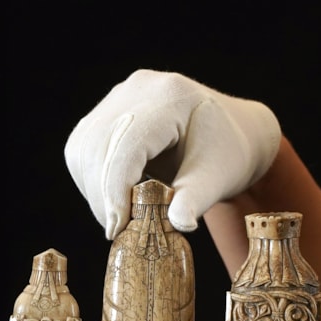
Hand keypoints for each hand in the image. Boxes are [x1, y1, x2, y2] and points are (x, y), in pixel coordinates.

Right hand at [64, 69, 281, 238]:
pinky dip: (95, 180)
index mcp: (172, 97)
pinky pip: (85, 148)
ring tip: (122, 218)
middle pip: (99, 145)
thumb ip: (196, 199)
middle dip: (103, 195)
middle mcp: (139, 88)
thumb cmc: (230, 153)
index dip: (116, 188)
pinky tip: (118, 199)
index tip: (118, 227)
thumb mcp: (219, 177)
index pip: (128, 143)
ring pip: (84, 148)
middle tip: (119, 231)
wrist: (235, 132)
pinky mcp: (109, 111)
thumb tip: (179, 224)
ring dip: (95, 190)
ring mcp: (120, 96)